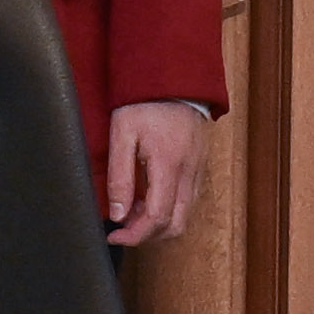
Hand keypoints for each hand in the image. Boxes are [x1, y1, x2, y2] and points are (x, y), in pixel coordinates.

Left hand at [103, 100, 207, 247]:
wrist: (175, 78)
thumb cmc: (145, 102)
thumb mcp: (122, 133)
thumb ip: (119, 175)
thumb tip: (117, 214)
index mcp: (169, 164)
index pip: (158, 218)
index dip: (135, 235)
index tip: (113, 234)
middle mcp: (190, 172)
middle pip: (176, 225)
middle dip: (148, 235)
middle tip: (122, 226)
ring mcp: (199, 170)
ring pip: (184, 216)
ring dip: (158, 223)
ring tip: (132, 209)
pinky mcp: (200, 167)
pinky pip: (188, 201)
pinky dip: (168, 209)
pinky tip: (147, 196)